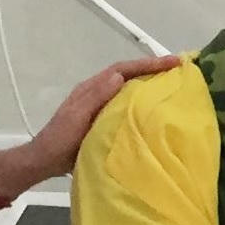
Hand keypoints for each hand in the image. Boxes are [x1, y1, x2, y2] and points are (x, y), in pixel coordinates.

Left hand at [8, 56, 182, 186]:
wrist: (44, 161)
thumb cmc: (60, 140)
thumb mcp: (77, 117)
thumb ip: (96, 97)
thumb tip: (119, 76)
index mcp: (91, 88)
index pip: (122, 69)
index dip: (147, 64)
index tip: (172, 63)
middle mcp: (97, 93)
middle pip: (128, 74)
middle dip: (152, 69)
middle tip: (179, 70)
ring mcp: (101, 106)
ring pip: (129, 88)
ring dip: (149, 84)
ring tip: (173, 86)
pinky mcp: (104, 120)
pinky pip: (127, 105)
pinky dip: (143, 102)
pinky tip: (155, 111)